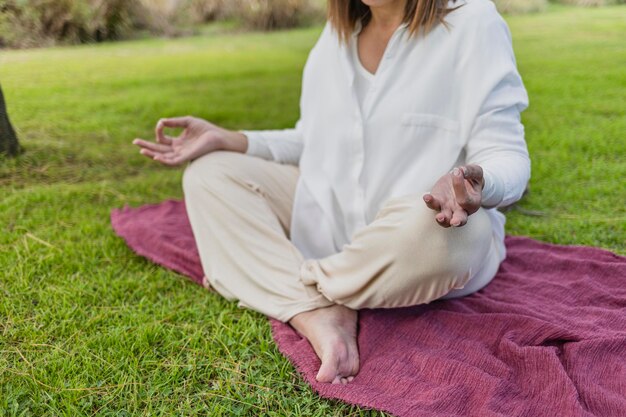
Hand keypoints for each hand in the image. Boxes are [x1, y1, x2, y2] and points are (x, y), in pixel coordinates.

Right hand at [132, 116, 247, 165]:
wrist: (218, 136)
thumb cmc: (206, 129)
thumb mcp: (187, 122)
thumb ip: (174, 122)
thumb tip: (161, 121)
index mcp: (178, 143)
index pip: (162, 139)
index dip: (158, 131)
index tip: (160, 124)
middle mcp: (178, 150)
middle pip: (159, 150)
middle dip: (147, 146)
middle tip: (134, 142)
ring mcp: (182, 155)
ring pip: (164, 157)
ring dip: (152, 154)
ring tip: (142, 150)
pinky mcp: (187, 157)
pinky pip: (173, 161)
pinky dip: (164, 160)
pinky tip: (156, 156)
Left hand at [422, 165, 483, 227]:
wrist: (461, 180)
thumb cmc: (472, 178)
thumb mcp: (476, 172)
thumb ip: (471, 171)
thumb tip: (462, 170)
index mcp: (473, 203)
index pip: (466, 200)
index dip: (461, 187)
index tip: (457, 171)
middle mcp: (461, 209)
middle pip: (460, 219)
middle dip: (457, 221)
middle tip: (454, 222)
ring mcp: (448, 208)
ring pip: (444, 219)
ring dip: (441, 219)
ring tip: (439, 216)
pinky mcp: (437, 202)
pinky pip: (432, 205)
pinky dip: (429, 202)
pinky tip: (427, 197)